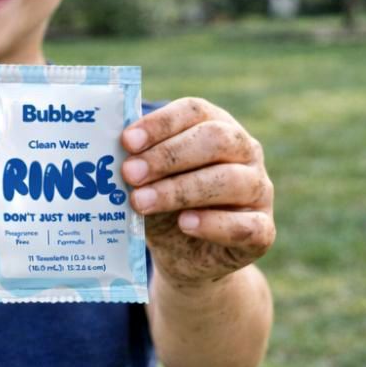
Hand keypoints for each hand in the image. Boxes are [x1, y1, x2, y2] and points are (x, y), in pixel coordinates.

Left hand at [120, 97, 274, 286]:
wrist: (184, 255)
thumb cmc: (163, 204)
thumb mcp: (146, 179)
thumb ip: (135, 161)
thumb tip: (101, 148)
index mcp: (217, 125)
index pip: (195, 111)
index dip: (161, 123)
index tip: (127, 141)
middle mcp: (245, 152)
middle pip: (215, 139)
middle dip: (167, 156)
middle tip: (129, 173)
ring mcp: (259, 190)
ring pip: (229, 180)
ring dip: (180, 190)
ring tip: (140, 202)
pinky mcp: (264, 231)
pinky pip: (247, 225)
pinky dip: (214, 223)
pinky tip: (185, 223)